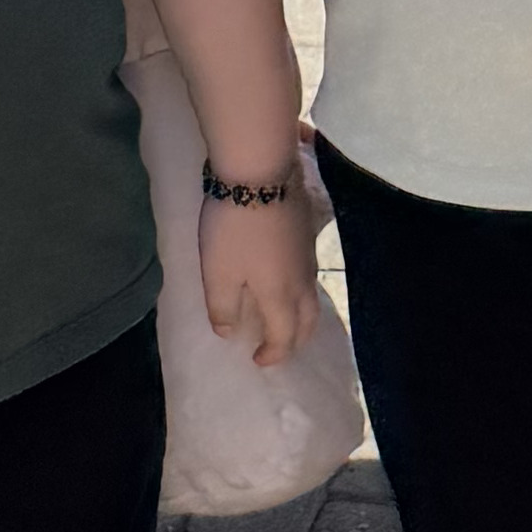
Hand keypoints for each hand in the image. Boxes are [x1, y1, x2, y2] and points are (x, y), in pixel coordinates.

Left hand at [199, 190, 323, 373]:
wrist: (262, 172)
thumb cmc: (236, 227)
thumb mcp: (218, 272)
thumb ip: (223, 307)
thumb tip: (228, 332)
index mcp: (281, 296)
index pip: (284, 337)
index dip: (273, 354)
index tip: (258, 360)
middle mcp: (302, 281)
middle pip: (308, 322)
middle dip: (295, 340)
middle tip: (279, 346)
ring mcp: (309, 255)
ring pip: (313, 298)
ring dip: (301, 317)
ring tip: (285, 318)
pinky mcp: (308, 233)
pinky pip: (310, 276)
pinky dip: (302, 291)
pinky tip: (288, 279)